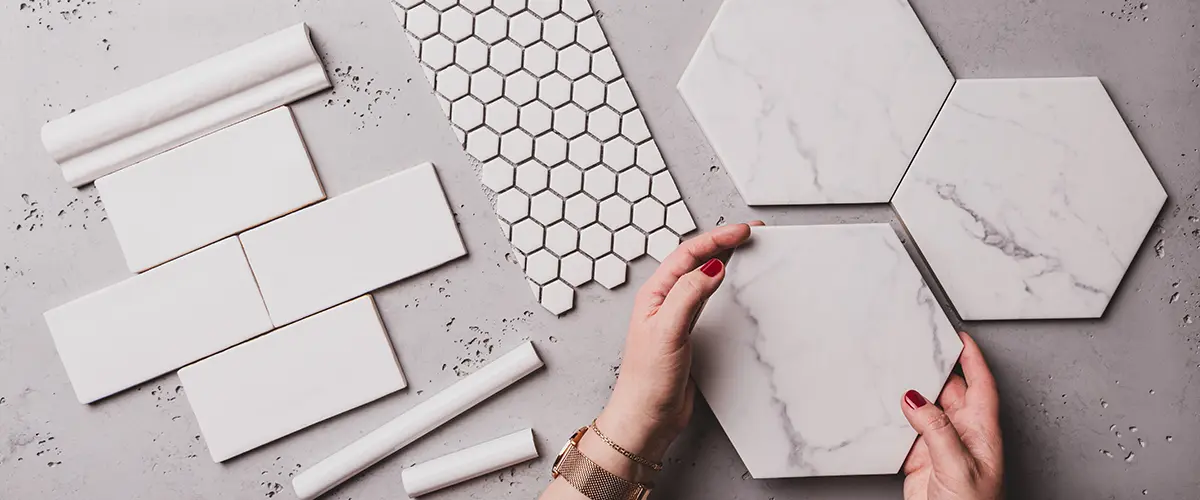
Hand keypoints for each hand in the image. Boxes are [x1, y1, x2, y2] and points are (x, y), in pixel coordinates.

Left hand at [596, 222, 757, 461]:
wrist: (647, 416)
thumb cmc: (647, 380)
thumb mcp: (668, 331)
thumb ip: (688, 295)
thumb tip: (712, 267)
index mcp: (655, 294)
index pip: (688, 254)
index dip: (717, 239)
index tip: (744, 231)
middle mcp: (664, 301)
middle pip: (695, 259)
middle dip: (722, 242)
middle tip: (750, 232)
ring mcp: (676, 316)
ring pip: (702, 276)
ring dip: (723, 258)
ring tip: (744, 247)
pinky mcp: (687, 333)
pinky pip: (707, 298)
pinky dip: (722, 284)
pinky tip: (730, 283)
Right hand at [901, 332, 1003, 499]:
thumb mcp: (958, 465)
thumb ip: (936, 429)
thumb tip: (914, 397)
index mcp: (982, 432)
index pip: (980, 384)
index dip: (972, 359)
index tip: (959, 336)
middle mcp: (963, 435)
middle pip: (949, 391)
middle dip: (935, 369)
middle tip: (916, 348)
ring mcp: (941, 446)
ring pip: (925, 409)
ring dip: (912, 393)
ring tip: (896, 373)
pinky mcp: (920, 459)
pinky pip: (906, 430)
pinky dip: (895, 418)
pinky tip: (886, 410)